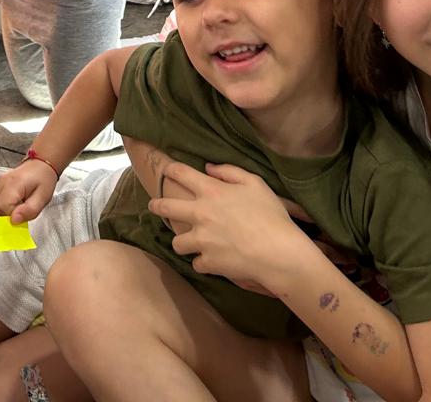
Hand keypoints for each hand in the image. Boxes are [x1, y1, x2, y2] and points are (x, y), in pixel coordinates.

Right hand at [0, 158, 57, 223]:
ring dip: (1, 217)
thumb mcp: (43, 197)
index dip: (10, 218)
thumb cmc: (43, 180)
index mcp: (13, 184)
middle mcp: (1, 184)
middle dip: (2, 221)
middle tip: (17, 220)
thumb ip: (29, 210)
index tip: (20, 221)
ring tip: (16, 212)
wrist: (39, 165)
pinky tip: (12, 209)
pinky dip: (0, 212)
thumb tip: (14, 221)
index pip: (2, 207)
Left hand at [148, 162, 307, 290]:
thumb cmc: (271, 215)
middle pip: (165, 207)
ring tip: (188, 243)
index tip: (167, 170)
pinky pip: (196, 263)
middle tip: (153, 206)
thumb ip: (230, 171)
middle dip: (156, 205)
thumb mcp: (255, 183)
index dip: (171, 169)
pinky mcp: (207, 261)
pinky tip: (212, 261)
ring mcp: (201, 240)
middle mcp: (200, 214)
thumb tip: (208, 168)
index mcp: (211, 192)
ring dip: (183, 242)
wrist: (277, 252)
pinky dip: (203, 262)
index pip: (182, 174)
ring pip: (177, 243)